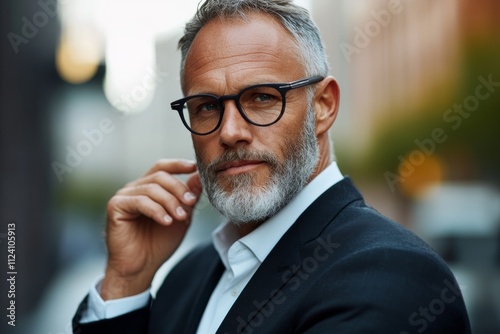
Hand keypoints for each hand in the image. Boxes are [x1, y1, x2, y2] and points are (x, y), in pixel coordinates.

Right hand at [100, 159, 201, 299]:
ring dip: (170, 202)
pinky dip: (157, 210)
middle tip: (192, 203)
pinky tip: (167, 222)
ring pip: (152, 189)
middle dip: (179, 189)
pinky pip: (140, 202)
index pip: (162, 168)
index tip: (194, 167)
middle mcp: (135, 188)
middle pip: (160, 176)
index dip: (178, 164)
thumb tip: (199, 176)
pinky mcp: (115, 206)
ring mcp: (123, 196)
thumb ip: (189, 197)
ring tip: (181, 217)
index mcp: (149, 188)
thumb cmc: (159, 243)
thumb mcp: (181, 217)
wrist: (140, 268)